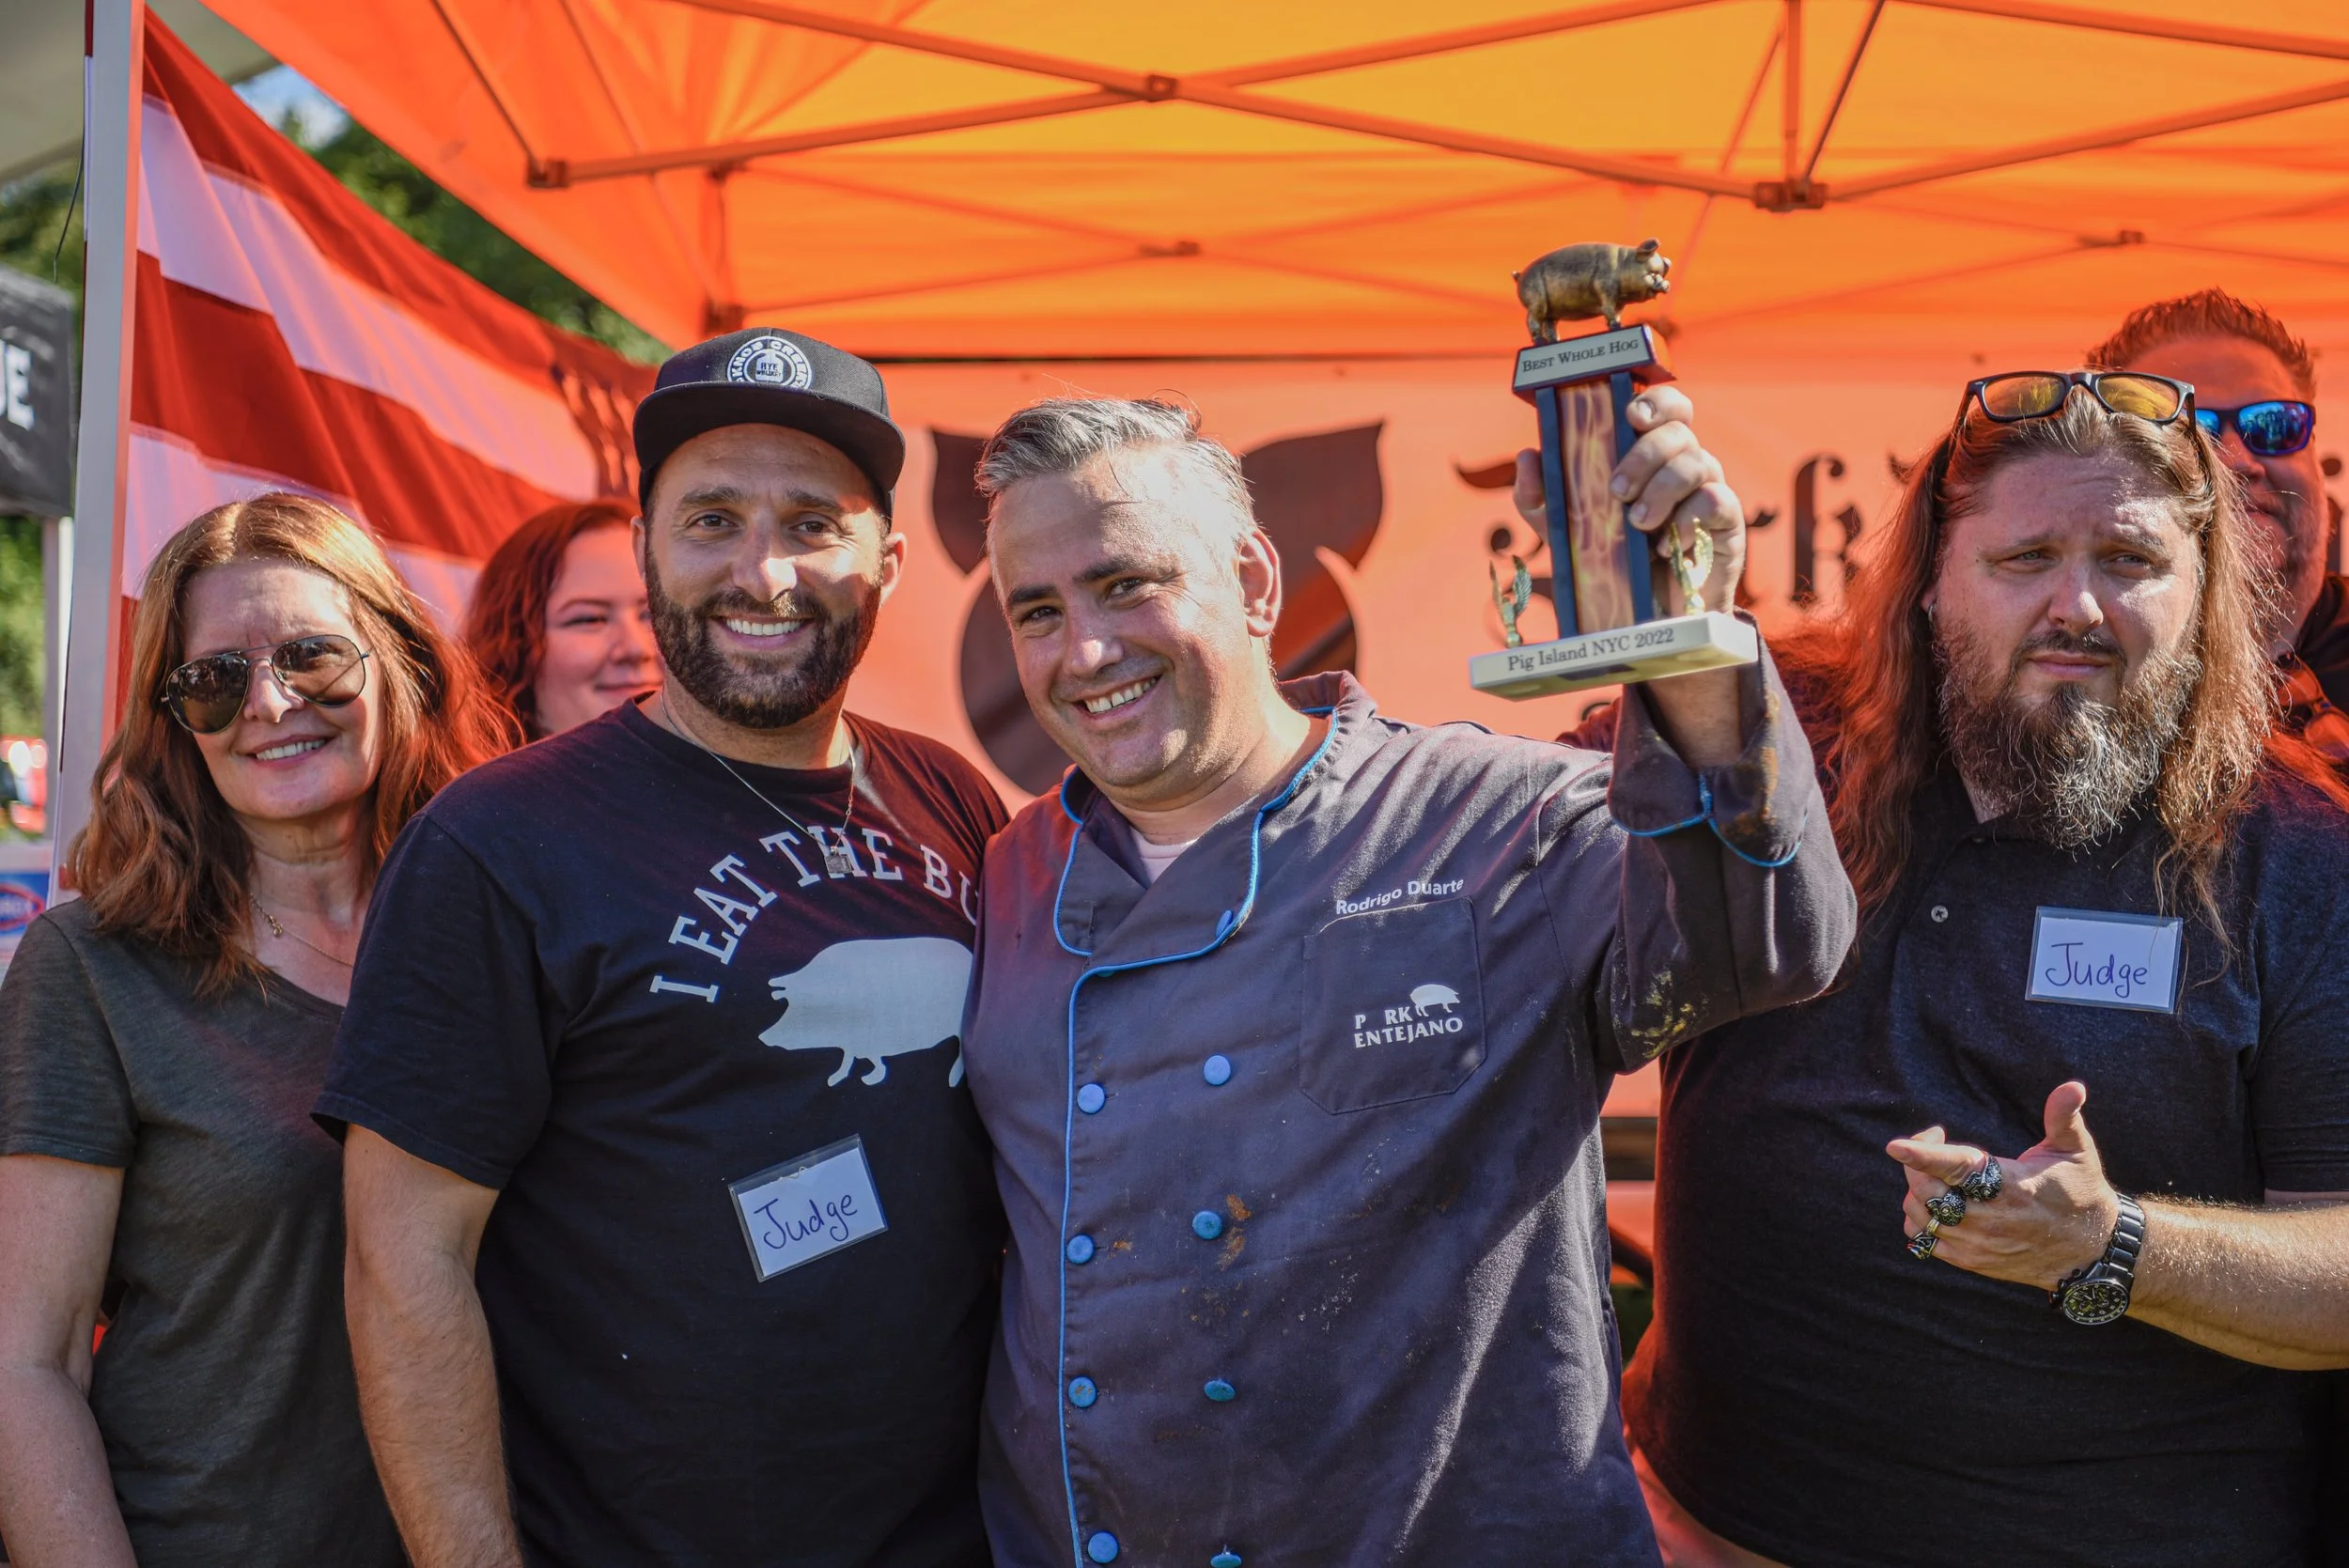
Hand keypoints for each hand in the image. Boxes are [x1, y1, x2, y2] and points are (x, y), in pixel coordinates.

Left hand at [1513, 384, 1746, 615]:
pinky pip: (1716, 499)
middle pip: (1679, 430)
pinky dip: (1687, 519)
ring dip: (1662, 489)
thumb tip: (1528, 456)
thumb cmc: (1609, 562)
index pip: (1665, 409)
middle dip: (1644, 455)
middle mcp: (1683, 464)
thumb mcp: (1563, 531)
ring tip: (1637, 524)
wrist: (1645, 617)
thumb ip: (1541, 496)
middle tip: (1617, 491)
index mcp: (1650, 455)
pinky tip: (1667, 545)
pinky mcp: (1726, 522)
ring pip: (1697, 462)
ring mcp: (1708, 489)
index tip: (1631, 416)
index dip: (1655, 402)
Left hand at [1885, 1081, 2122, 1291]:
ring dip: (1917, 1190)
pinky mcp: (1972, 1260)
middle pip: (1927, 1191)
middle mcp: (1991, 1219)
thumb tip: (2073, 1086)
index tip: (1895, 1146)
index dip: (1925, 1156)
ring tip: (1936, 1173)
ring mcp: (1978, 1244)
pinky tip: (1935, 1201)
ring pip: (1920, 1216)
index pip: (1958, 1169)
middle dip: (1918, 1163)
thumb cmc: (2079, 1191)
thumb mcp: (2076, 1150)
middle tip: (1934, 1143)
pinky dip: (1918, 1219)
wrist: (2090, 1250)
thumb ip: (2063, 1116)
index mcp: (2012, 1186)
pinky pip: (1923, 1241)